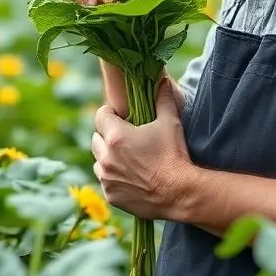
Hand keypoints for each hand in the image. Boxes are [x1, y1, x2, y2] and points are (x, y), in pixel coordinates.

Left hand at [91, 78, 191, 219]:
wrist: (179, 193)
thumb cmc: (174, 154)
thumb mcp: (169, 122)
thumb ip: (163, 99)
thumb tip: (161, 80)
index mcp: (116, 136)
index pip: (100, 115)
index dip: (110, 113)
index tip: (120, 116)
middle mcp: (106, 156)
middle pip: (96, 138)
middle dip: (107, 135)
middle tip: (125, 137)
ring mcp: (106, 178)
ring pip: (98, 161)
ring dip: (107, 157)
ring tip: (127, 157)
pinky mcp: (110, 195)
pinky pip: (105, 181)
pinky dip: (113, 177)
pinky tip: (129, 176)